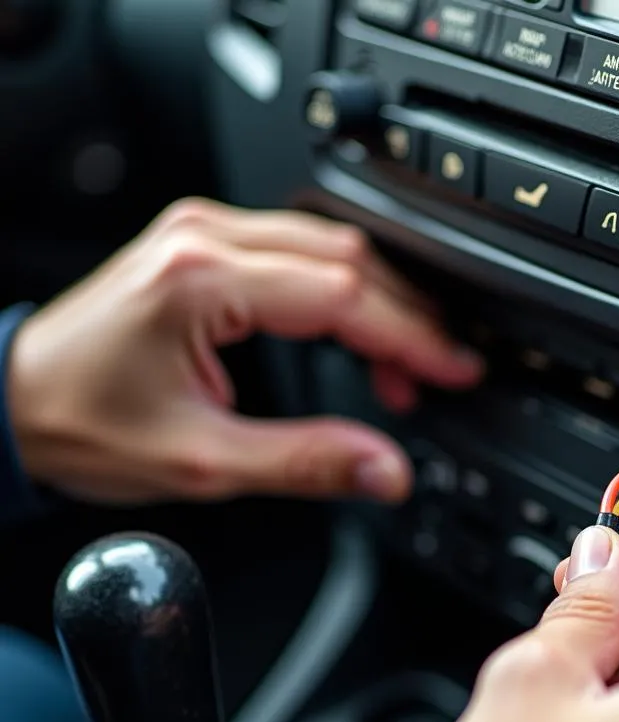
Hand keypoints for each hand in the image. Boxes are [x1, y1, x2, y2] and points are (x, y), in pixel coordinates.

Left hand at [7, 199, 481, 504]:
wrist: (15, 402)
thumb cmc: (82, 423)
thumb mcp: (202, 461)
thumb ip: (307, 463)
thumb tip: (388, 471)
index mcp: (203, 280)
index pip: (345, 295)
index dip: (413, 337)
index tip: (456, 370)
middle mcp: (206, 239)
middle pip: (349, 259)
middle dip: (408, 319)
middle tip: (443, 375)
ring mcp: (207, 235)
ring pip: (333, 249)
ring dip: (383, 305)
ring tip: (407, 369)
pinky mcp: (209, 247)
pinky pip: (303, 254)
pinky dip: (347, 295)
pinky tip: (363, 338)